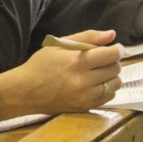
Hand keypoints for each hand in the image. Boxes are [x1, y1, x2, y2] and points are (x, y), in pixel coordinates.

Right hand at [0, 31, 121, 116]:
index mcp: (77, 62)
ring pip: (115, 84)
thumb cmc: (40, 65)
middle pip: (115, 69)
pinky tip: (97, 84)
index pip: (111, 55)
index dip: (117, 49)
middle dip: (113, 61)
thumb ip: (87, 37)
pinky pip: (109, 97)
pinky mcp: (85, 107)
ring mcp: (85, 96)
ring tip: (101, 72)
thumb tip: (112, 34)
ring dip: (112, 76)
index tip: (115, 48)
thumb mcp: (59, 44)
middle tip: (104, 59)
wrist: (25, 91)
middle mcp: (83, 80)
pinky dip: (108, 89)